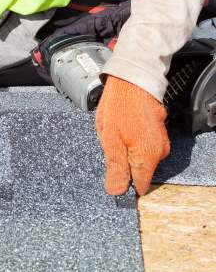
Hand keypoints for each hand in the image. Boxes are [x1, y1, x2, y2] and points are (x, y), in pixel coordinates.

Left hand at [96, 75, 169, 195]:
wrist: (133, 80)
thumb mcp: (110, 140)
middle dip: (124, 164)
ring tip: (117, 134)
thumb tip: (116, 191)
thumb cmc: (119, 107)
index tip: (113, 176)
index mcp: (147, 157)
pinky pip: (144, 146)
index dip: (125, 184)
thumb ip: (115, 167)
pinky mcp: (159, 133)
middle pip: (140, 171)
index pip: (140, 186)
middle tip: (112, 146)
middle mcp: (160, 152)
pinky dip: (133, 141)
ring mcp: (161, 142)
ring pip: (141, 158)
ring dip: (127, 151)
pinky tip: (124, 129)